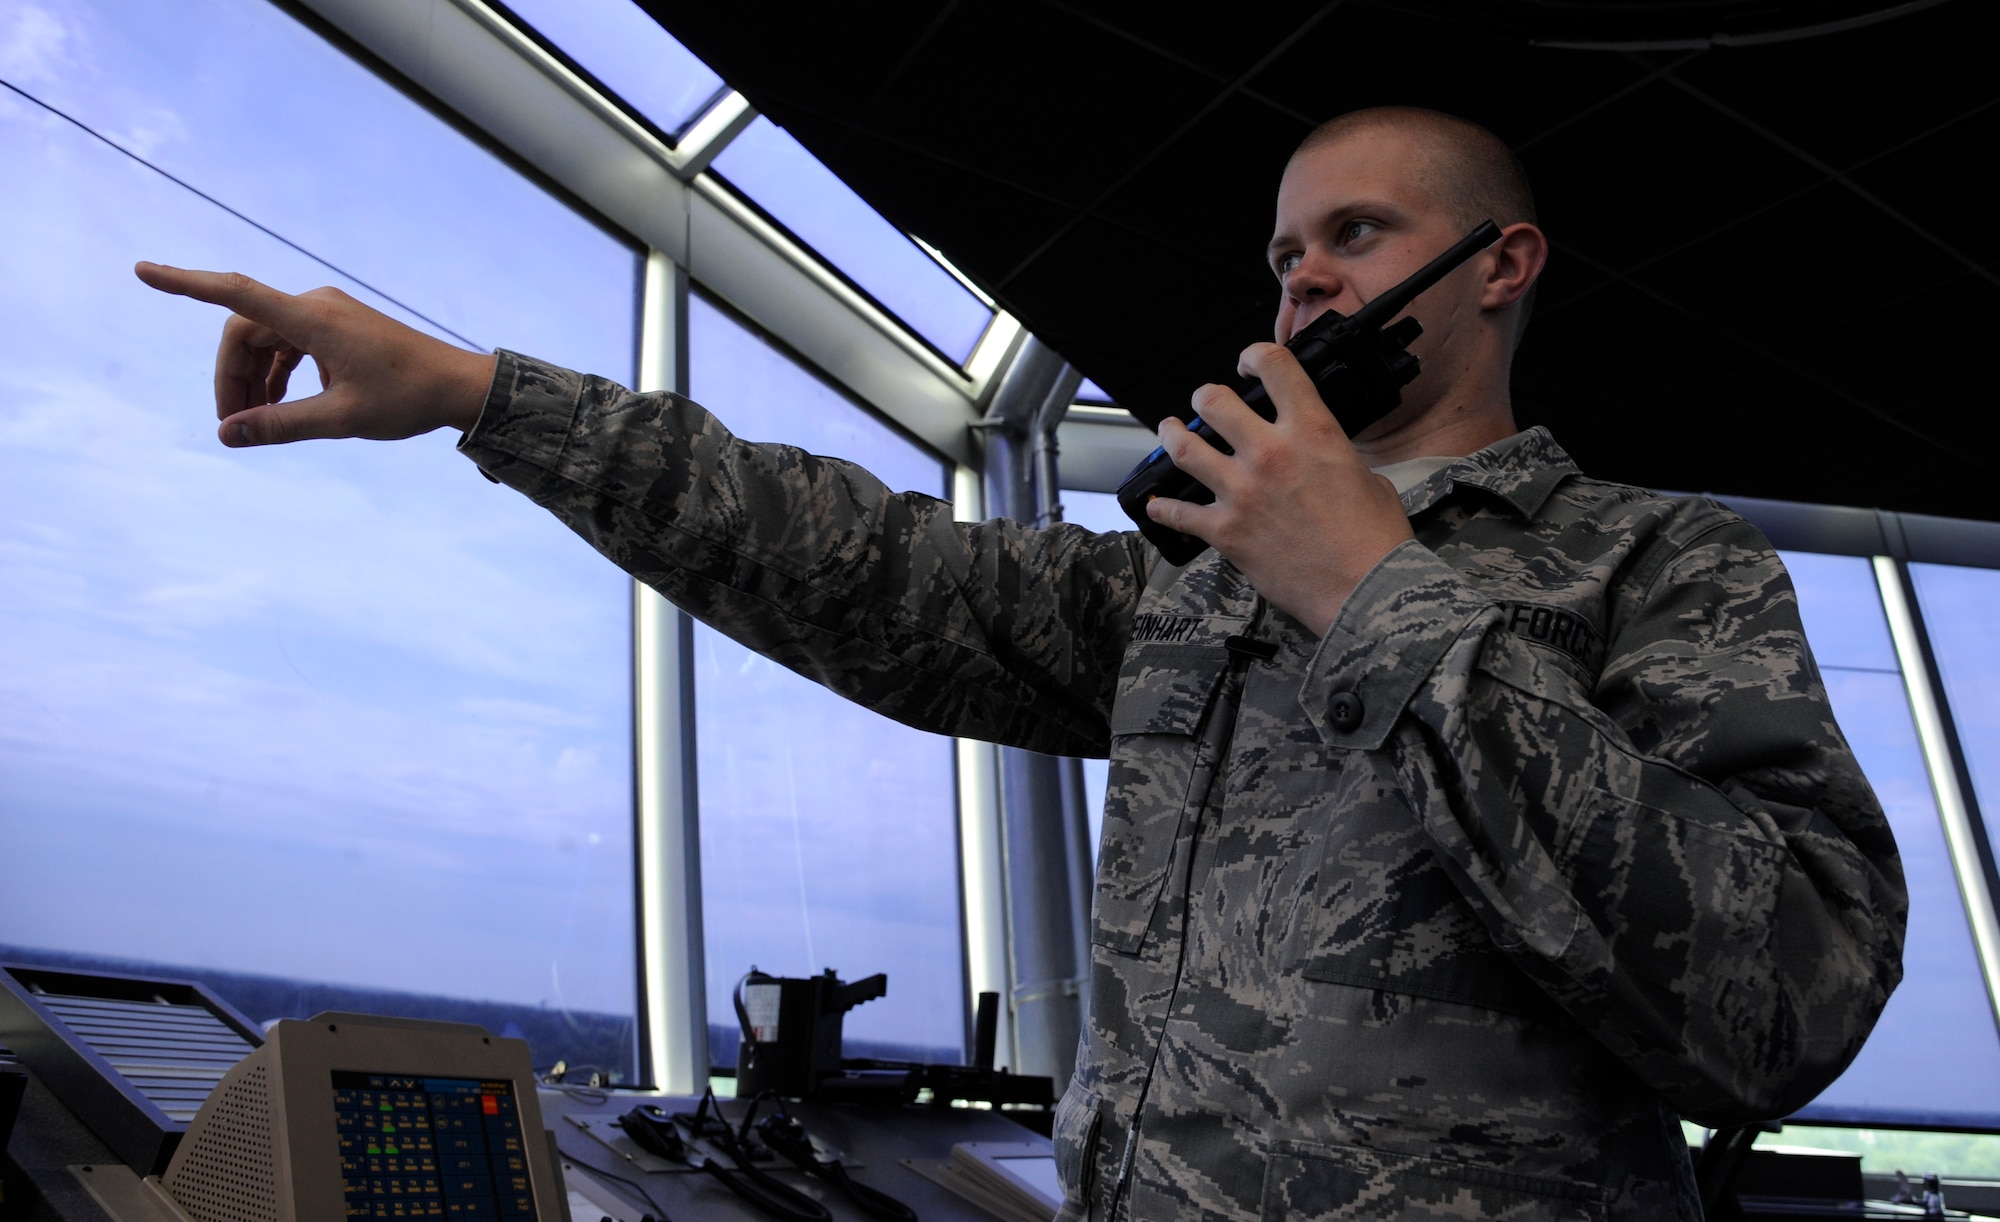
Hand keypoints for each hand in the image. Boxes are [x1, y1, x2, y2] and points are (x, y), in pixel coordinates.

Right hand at [133, 263, 496, 446]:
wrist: (460, 386)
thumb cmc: (408, 399)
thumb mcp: (341, 418)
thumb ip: (280, 425)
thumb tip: (228, 435)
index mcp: (312, 318)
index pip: (234, 295)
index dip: (185, 284)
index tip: (143, 272)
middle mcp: (315, 306)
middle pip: (245, 333)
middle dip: (231, 377)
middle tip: (234, 427)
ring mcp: (328, 313)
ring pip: (266, 340)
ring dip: (254, 379)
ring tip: (255, 423)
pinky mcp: (338, 326)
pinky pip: (290, 343)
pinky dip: (277, 372)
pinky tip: (283, 406)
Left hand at [1146, 343, 1414, 634]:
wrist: (1365, 590)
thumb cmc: (1374, 540)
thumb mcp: (1370, 477)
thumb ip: (1335, 457)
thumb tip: (1323, 459)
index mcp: (1312, 431)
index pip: (1275, 365)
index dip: (1255, 355)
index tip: (1250, 364)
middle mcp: (1270, 453)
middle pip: (1214, 401)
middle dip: (1206, 396)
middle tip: (1206, 401)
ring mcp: (1242, 491)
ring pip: (1184, 448)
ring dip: (1172, 435)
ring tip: (1170, 431)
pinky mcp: (1225, 531)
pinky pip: (1179, 513)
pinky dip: (1165, 508)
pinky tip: (1158, 505)